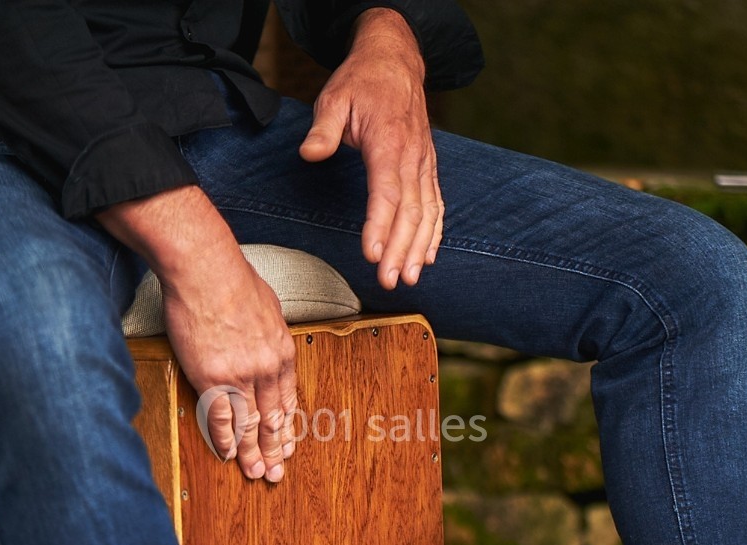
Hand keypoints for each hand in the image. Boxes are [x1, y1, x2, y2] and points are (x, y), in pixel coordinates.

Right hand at [96, 186, 297, 481]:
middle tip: (276, 472)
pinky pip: (220, 417)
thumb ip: (269, 332)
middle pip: (272, 418)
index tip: (287, 444)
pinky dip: (224, 438)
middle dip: (274, 448)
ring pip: (249, 424)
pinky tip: (229, 454)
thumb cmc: (233, 279)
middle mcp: (266, 370)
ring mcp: (240, 377)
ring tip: (255, 473)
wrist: (206, 271)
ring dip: (252, 452)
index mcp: (282, 352)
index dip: (287, 426)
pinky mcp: (212, 378)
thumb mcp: (269, 307)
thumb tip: (266, 339)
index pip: (287, 398)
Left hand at [299, 8, 439, 289]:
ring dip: (419, 248)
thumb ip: (324, 129)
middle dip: (400, 249)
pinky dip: (434, 233)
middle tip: (389, 281)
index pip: (387, 191)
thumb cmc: (361, 82)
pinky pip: (436, 204)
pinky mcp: (428, 168)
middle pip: (410, 210)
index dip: (380, 225)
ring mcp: (424, 163)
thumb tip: (310, 153)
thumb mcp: (334, 98)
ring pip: (428, 212)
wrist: (396, 62)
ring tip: (410, 278)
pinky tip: (427, 257)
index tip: (372, 254)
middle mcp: (413, 156)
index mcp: (389, 141)